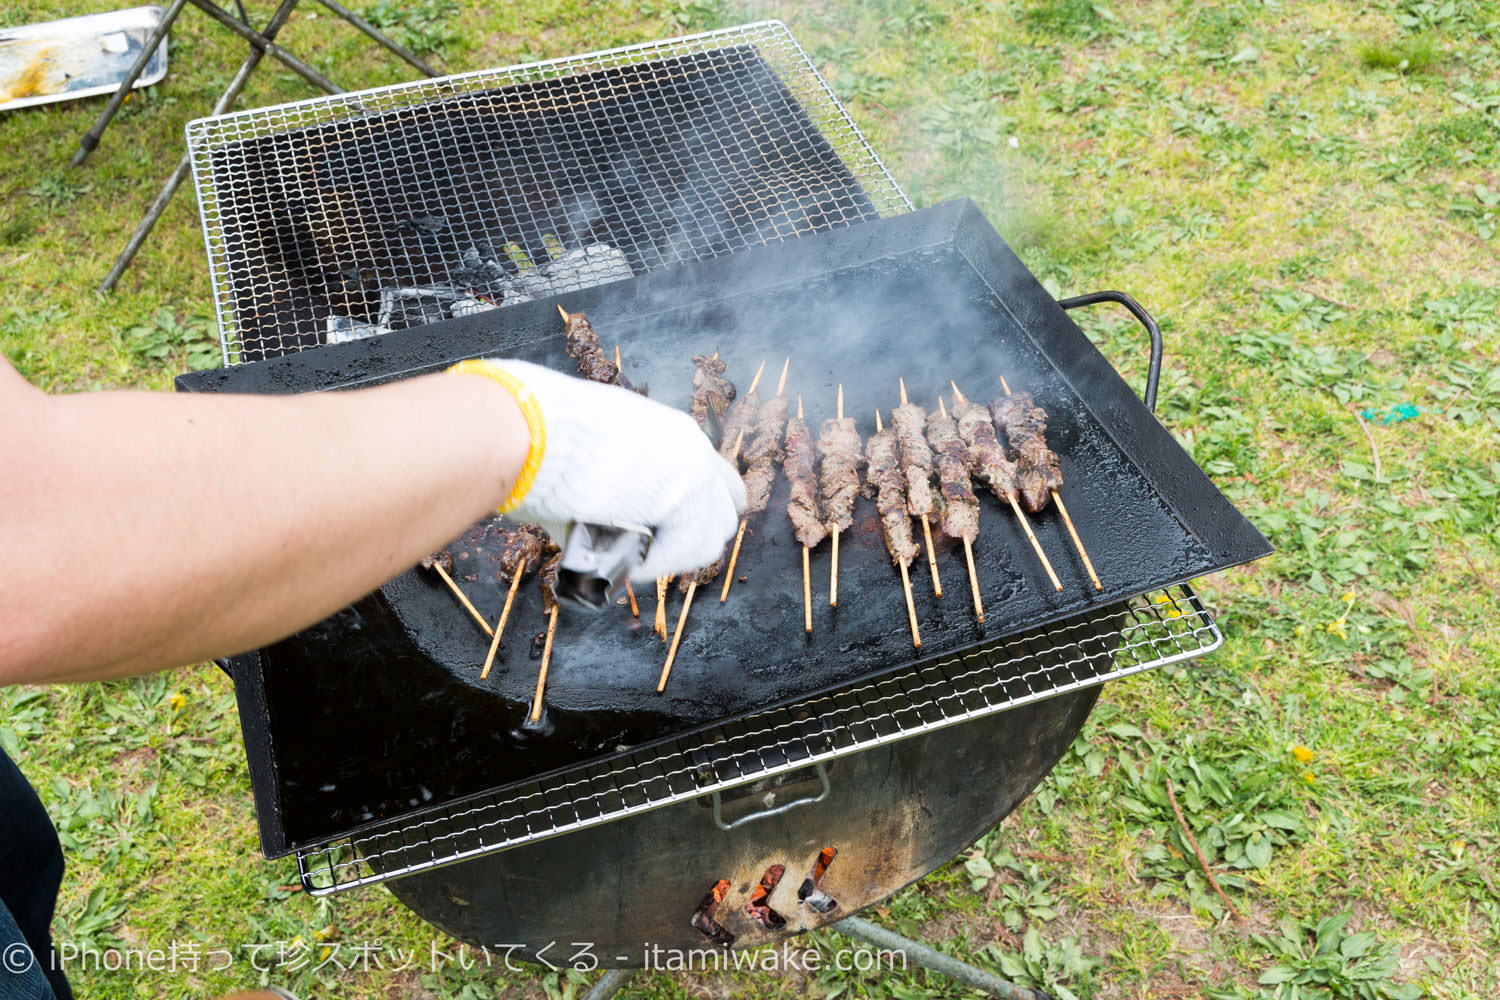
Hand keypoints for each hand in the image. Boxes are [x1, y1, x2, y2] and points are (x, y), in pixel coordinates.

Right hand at [454, 360, 746, 580]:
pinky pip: (689, 549)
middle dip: (691, 536)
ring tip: (630, 556)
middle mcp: (692, 447)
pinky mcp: (690, 499)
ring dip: (674, 553)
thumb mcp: (589, 449)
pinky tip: (626, 562)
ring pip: (711, 535)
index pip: (713, 478)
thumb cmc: (541, 436)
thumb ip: (614, 480)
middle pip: (724, 510)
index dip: (694, 511)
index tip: (666, 530)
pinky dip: (659, 563)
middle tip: (649, 551)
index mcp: (670, 431)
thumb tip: (599, 516)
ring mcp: (696, 473)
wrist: (533, 428)